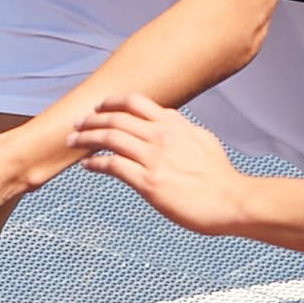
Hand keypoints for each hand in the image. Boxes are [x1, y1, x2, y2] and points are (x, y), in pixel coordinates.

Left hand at [70, 92, 251, 237]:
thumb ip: (181, 127)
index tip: (98, 107)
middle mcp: (161, 135)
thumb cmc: (219, 176)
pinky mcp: (148, 182)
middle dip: (90, 119)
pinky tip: (87, 165)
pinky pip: (113, 166)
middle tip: (76, 124)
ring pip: (109, 138)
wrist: (231, 201)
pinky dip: (95, 163)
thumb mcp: (203, 139)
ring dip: (86, 138)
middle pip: (115, 118)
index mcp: (174, 123)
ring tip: (72, 142)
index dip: (111, 102)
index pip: (135, 102)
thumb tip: (169, 118)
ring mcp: (154, 158)